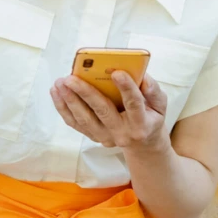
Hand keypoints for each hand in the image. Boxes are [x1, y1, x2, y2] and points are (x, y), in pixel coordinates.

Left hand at [50, 71, 168, 150]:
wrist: (143, 144)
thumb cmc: (151, 118)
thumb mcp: (160, 105)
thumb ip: (153, 90)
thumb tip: (141, 75)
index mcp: (141, 124)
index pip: (134, 104)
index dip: (126, 88)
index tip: (116, 72)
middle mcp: (122, 133)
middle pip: (102, 112)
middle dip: (85, 93)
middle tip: (71, 77)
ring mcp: (105, 137)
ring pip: (84, 119)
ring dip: (69, 100)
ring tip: (60, 82)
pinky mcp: (93, 136)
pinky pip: (75, 123)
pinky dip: (63, 108)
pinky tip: (56, 92)